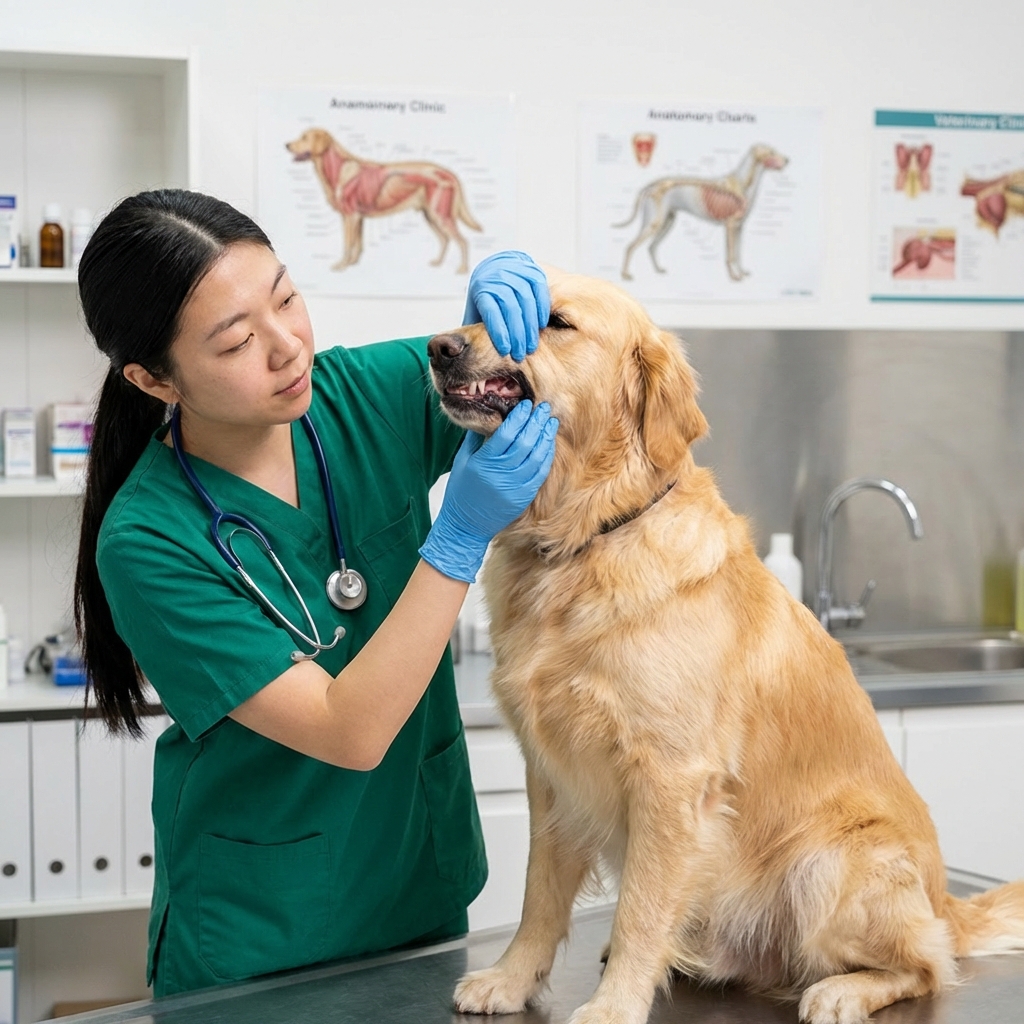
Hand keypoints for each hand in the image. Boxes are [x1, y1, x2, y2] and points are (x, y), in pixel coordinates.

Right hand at [419, 401, 558, 581]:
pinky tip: (548, 444)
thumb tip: (490, 415)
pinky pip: (539, 473)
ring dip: (545, 437)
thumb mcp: (462, 461)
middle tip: (543, 408)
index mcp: (484, 462)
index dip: (518, 417)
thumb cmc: (460, 491)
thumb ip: (475, 438)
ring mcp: (514, 487)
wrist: (465, 526)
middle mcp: (500, 474)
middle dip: (536, 422)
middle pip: (524, 442)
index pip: (506, 434)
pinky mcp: (523, 497)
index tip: (525, 404)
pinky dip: (546, 456)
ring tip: (550, 422)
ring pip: (536, 457)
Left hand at [464, 251, 550, 361]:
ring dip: (530, 326)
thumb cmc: (487, 299)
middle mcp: (496, 275)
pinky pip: (539, 287)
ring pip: (526, 299)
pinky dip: (542, 307)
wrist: (497, 269)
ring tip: (531, 346)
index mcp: (480, 287)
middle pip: (510, 307)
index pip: (490, 311)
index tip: (505, 351)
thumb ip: (471, 329)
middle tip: (520, 355)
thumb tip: (459, 352)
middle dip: (517, 334)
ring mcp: (514, 269)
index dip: (498, 332)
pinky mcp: (531, 267)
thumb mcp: (475, 311)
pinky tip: (541, 325)